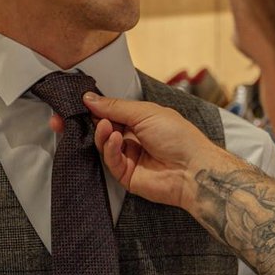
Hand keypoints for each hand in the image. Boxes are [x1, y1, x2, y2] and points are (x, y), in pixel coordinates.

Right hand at [83, 94, 229, 210]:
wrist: (192, 168)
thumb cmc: (178, 137)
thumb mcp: (146, 112)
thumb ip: (116, 107)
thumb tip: (89, 98)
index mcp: (141, 121)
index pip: (112, 113)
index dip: (98, 108)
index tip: (82, 102)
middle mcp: (134, 138)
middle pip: (104, 129)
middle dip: (94, 122)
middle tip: (81, 117)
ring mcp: (130, 157)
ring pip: (104, 145)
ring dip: (102, 134)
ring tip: (106, 126)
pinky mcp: (126, 175)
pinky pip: (111, 161)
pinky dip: (110, 149)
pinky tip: (116, 140)